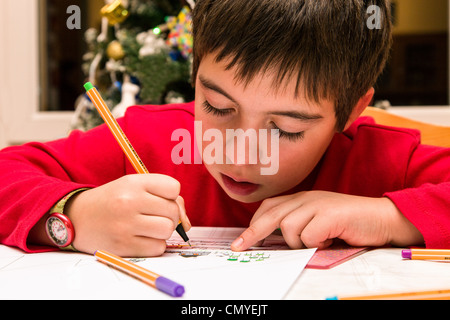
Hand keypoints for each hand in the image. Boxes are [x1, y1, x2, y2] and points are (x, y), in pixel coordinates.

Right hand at [65, 174, 190, 256]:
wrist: (77, 218)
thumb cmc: (113, 201)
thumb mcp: (133, 187)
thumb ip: (164, 197)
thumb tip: (186, 223)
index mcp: (133, 182)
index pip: (174, 187)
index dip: (171, 196)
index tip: (159, 199)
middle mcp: (129, 202)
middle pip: (173, 211)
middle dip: (169, 215)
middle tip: (153, 215)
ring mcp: (125, 225)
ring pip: (168, 230)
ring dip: (162, 231)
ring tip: (147, 227)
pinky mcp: (123, 246)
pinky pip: (157, 248)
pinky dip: (154, 245)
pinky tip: (140, 238)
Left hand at [231, 191, 423, 250]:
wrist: (383, 218)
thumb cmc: (350, 223)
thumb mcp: (319, 220)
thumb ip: (299, 224)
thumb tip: (274, 240)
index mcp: (302, 199)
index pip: (270, 207)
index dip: (253, 223)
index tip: (241, 241)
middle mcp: (306, 198)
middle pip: (270, 214)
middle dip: (252, 233)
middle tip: (238, 248)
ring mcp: (318, 204)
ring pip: (288, 227)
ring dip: (299, 242)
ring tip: (319, 242)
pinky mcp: (329, 215)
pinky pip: (308, 236)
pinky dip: (316, 244)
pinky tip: (330, 241)